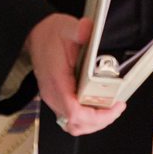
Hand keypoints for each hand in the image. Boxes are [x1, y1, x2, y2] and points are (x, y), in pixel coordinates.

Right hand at [26, 13, 123, 135]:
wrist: (36, 34)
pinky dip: (86, 119)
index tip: (113, 107)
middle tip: (116, 108)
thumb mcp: (66, 27)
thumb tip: (89, 30)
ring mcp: (53, 98)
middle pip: (75, 124)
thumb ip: (79, 30)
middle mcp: (53, 94)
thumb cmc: (50, 34)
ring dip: (93, 123)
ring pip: (72, 126)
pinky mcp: (56, 97)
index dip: (96, 116)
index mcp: (57, 80)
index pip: (74, 112)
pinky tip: (98, 108)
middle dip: (100, 121)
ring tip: (110, 111)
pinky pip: (71, 118)